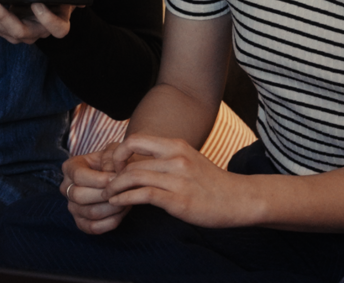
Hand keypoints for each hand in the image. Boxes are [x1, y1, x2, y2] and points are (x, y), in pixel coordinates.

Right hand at [62, 143, 132, 234]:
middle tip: (124, 190)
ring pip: (90, 212)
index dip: (99, 179)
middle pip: (79, 196)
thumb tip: (112, 175)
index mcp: (70, 167)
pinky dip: (112, 220)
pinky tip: (123, 210)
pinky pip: (95, 228)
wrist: (119, 176)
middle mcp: (66, 188)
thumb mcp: (113, 152)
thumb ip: (112, 158)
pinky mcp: (81, 223)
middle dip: (105, 194)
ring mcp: (72, 207)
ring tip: (126, 198)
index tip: (116, 178)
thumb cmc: (115, 163)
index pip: (78, 176)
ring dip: (112, 207)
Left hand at [106, 134, 251, 228]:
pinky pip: (142, 195)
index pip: (136, 140)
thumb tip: (139, 164)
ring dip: (115, 187)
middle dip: (112, 174)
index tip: (115, 166)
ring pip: (133, 176)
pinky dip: (125, 198)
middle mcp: (175, 158)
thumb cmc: (212, 183)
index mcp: (176, 146)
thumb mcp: (189, 160)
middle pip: (131, 162)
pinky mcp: (177, 200)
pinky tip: (118, 203)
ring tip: (108, 194)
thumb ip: (166, 159)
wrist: (238, 199)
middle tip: (105, 184)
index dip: (119, 151)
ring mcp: (177, 179)